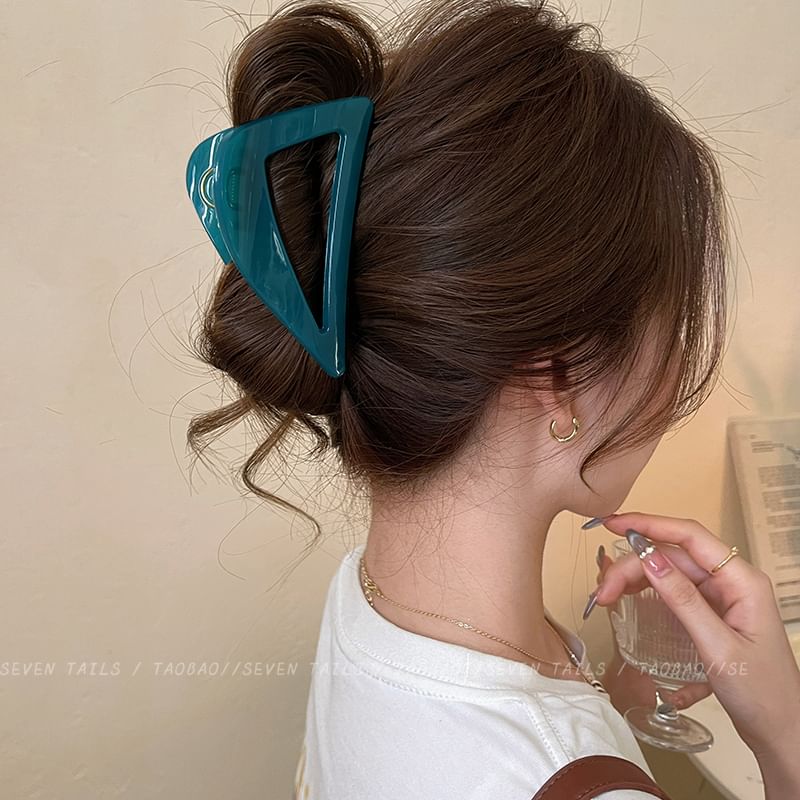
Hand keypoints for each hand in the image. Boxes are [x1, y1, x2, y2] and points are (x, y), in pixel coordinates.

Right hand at [593, 512, 799, 758]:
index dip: (650, 525)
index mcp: (742, 581)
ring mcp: (720, 597)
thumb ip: (684, 600)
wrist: (782, 732)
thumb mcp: (719, 647)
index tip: (614, 524)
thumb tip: (649, 558)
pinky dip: (648, 593)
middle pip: (674, 556)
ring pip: (670, 572)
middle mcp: (731, 581)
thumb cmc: (761, 693)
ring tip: (608, 596)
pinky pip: (675, 592)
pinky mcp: (710, 613)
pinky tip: (629, 600)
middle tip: (604, 590)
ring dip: (637, 579)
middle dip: (634, 565)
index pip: (690, 536)